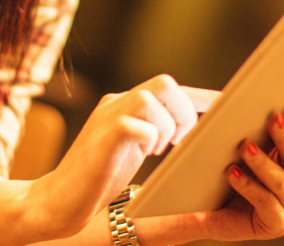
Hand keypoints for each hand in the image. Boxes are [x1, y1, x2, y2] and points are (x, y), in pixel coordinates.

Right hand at [28, 75, 218, 238]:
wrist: (57, 200)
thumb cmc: (97, 179)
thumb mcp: (133, 148)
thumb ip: (154, 131)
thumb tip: (190, 131)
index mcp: (124, 104)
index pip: (169, 89)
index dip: (201, 97)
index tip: (226, 108)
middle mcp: (115, 103)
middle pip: (165, 83)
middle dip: (184, 111)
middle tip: (180, 141)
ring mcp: (107, 117)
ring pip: (154, 98)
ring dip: (168, 126)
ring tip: (160, 149)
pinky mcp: (103, 136)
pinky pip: (138, 123)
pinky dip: (150, 138)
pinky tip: (145, 153)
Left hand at [195, 95, 283, 240]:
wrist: (206, 211)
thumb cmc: (227, 175)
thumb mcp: (241, 149)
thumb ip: (254, 129)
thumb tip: (253, 97)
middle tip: (273, 118)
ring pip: (282, 180)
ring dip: (263, 162)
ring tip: (244, 146)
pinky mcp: (276, 223)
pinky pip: (266, 202)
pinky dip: (248, 186)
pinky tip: (231, 172)